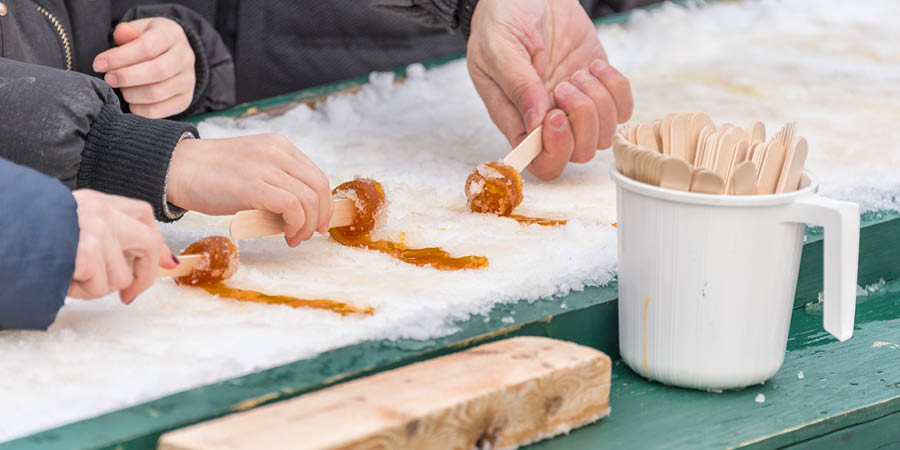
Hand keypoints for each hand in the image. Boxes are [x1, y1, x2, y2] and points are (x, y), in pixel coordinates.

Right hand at [69, 190, 176, 302]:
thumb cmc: (26, 235)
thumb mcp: (65, 225)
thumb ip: (105, 237)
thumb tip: (158, 261)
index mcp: (93, 201)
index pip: (142, 214)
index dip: (156, 242)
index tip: (165, 263)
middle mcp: (100, 210)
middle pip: (149, 243)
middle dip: (144, 275)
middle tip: (128, 296)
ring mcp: (97, 228)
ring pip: (121, 276)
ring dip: (95, 288)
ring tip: (69, 277)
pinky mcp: (87, 250)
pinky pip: (97, 287)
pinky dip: (78, 291)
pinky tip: (62, 279)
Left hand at [92, 17, 195, 118]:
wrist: (173, 55)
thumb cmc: (149, 42)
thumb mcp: (139, 30)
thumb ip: (127, 33)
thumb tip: (122, 34)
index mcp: (172, 35)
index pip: (147, 47)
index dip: (120, 57)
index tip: (98, 64)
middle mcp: (185, 58)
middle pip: (157, 71)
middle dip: (126, 77)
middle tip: (108, 78)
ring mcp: (188, 81)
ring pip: (157, 93)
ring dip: (131, 94)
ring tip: (121, 88)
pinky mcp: (184, 100)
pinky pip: (159, 111)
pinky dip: (139, 109)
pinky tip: (131, 101)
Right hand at [166, 134, 333, 246]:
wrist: (175, 168)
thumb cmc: (210, 175)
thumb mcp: (252, 170)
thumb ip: (276, 183)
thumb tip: (298, 215)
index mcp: (280, 146)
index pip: (316, 176)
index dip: (324, 203)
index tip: (319, 222)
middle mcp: (277, 152)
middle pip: (319, 187)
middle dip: (321, 216)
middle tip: (310, 234)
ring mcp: (266, 166)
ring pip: (310, 199)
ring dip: (308, 225)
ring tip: (294, 238)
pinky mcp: (254, 185)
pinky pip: (292, 207)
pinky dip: (296, 225)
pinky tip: (285, 235)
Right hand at [466, 0, 633, 179]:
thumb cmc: (503, 19)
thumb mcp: (499, 46)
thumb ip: (517, 84)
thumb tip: (536, 122)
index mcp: (516, 119)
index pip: (540, 162)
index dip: (554, 150)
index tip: (554, 115)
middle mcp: (547, 119)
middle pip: (578, 153)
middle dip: (582, 121)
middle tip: (566, 84)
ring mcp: (575, 105)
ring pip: (602, 134)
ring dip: (598, 102)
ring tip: (579, 72)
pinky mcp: (598, 87)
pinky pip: (622, 109)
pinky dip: (616, 89)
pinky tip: (595, 67)